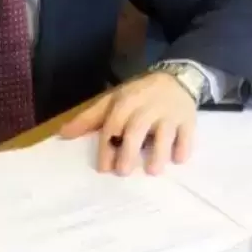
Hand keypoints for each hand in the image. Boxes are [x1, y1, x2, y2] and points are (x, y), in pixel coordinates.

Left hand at [59, 73, 197, 175]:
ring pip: (164, 132)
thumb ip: (90, 118)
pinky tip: (178, 160)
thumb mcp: (112, 101)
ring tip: (153, 171)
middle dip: (129, 151)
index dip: (107, 146)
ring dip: (158, 152)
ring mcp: (169, 113)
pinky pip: (187, 134)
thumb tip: (63, 134)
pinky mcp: (188, 119)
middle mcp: (147, 107)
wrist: (175, 79)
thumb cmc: (137, 96)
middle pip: (136, 129)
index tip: (104, 169)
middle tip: (123, 172)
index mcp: (125, 102)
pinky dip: (183, 147)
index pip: (113, 124)